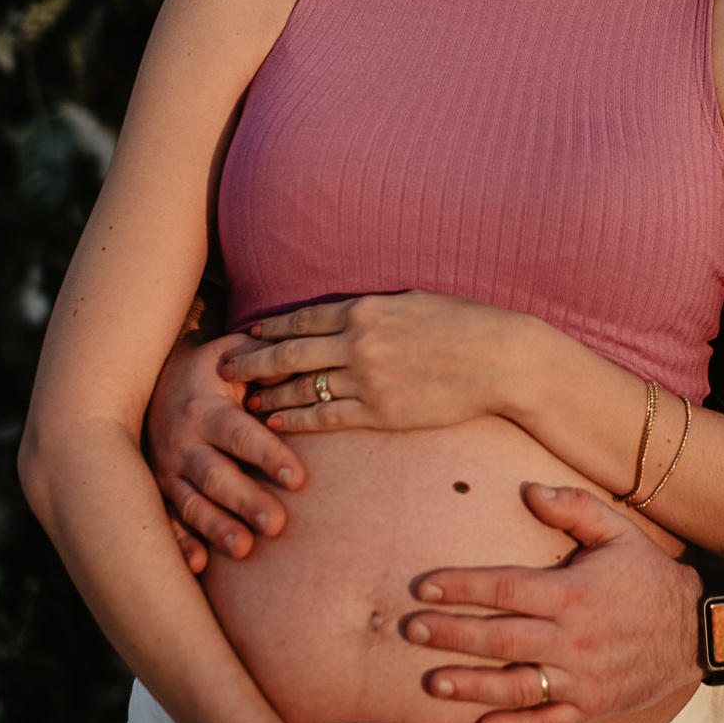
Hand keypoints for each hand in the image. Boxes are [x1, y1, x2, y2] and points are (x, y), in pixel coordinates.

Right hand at [147, 334, 305, 568]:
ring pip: (192, 504)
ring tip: (243, 549)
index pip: (241, 435)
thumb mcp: (229, 353)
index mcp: (205, 411)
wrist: (148, 380)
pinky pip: (167, 520)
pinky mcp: (159, 491)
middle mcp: (183, 443)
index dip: (268, 455)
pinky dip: (180, 543)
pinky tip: (198, 564)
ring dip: (216, 528)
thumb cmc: (207, 370)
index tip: (297, 478)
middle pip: (216, 476)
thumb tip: (297, 370)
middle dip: (246, 501)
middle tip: (277, 524)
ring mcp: (168, 471)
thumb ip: (261, 361)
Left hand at [221, 291, 536, 433]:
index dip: (269, 329)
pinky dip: (297, 420)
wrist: (500, 358)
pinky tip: (278, 422)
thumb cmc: (464, 324)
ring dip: (270, 394)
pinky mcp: (382, 411)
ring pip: (303, 388)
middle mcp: (359, 341)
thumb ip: (377, 308)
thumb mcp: (415, 300)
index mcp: (366, 308)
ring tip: (247, 402)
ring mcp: (368, 378)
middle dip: (252, 362)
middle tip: (224, 370)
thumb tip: (350, 312)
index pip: (302, 319)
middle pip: (289, 353)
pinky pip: (327, 418)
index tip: (246, 335)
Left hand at [403, 484, 702, 722]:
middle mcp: (573, 638)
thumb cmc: (649, 575)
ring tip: (434, 684)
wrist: (697, 629)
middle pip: (501, 639)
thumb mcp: (618, 530)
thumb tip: (528, 490)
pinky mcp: (591, 706)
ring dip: (472, 687)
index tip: (423, 587)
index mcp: (573, 593)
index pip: (506, 589)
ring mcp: (582, 678)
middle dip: (452, 635)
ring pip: (517, 687)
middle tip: (411, 632)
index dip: (461, 587)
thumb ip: (573, 507)